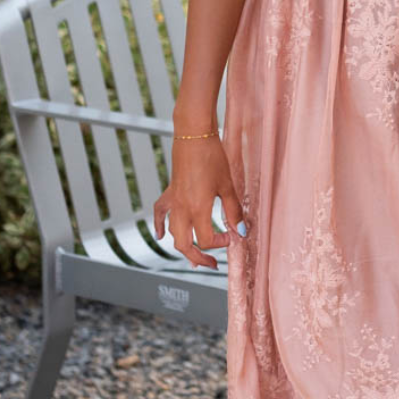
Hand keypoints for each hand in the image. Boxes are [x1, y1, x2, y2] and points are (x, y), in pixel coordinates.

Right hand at [153, 135, 246, 268]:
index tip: (231, 237)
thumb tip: (240, 231)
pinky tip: (160, 235)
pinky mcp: (170, 192)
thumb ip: (233, 211)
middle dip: (198, 258)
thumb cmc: (212, 156)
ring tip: (194, 255)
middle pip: (185, 244)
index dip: (219, 244)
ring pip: (172, 233)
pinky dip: (159, 225)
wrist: (194, 135)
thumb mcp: (228, 185)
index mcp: (198, 208)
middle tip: (212, 263)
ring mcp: (174, 201)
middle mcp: (182, 208)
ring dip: (182, 246)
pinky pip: (160, 213)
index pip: (206, 240)